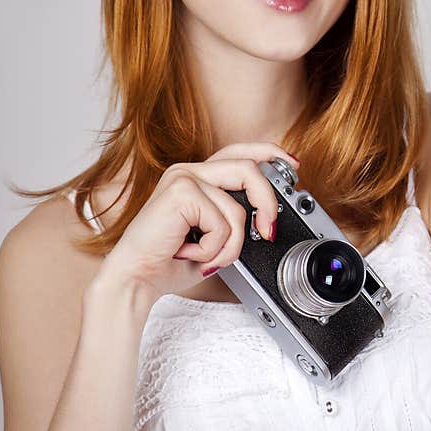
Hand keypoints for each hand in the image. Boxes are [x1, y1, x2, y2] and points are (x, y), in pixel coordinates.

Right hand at [93, 142, 299, 302]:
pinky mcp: (181, 192)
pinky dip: (212, 248)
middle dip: (267, 203)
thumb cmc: (170, 261)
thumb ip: (235, 221)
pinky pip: (222, 224)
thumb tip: (267, 218)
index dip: (269, 154)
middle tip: (268, 231)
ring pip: (237, 209)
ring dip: (229, 246)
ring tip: (205, 255)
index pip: (240, 153)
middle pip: (249, 169)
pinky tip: (188, 250)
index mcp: (198, 178)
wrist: (137, 277)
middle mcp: (189, 172)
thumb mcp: (214, 238)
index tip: (293, 166)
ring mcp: (184, 178)